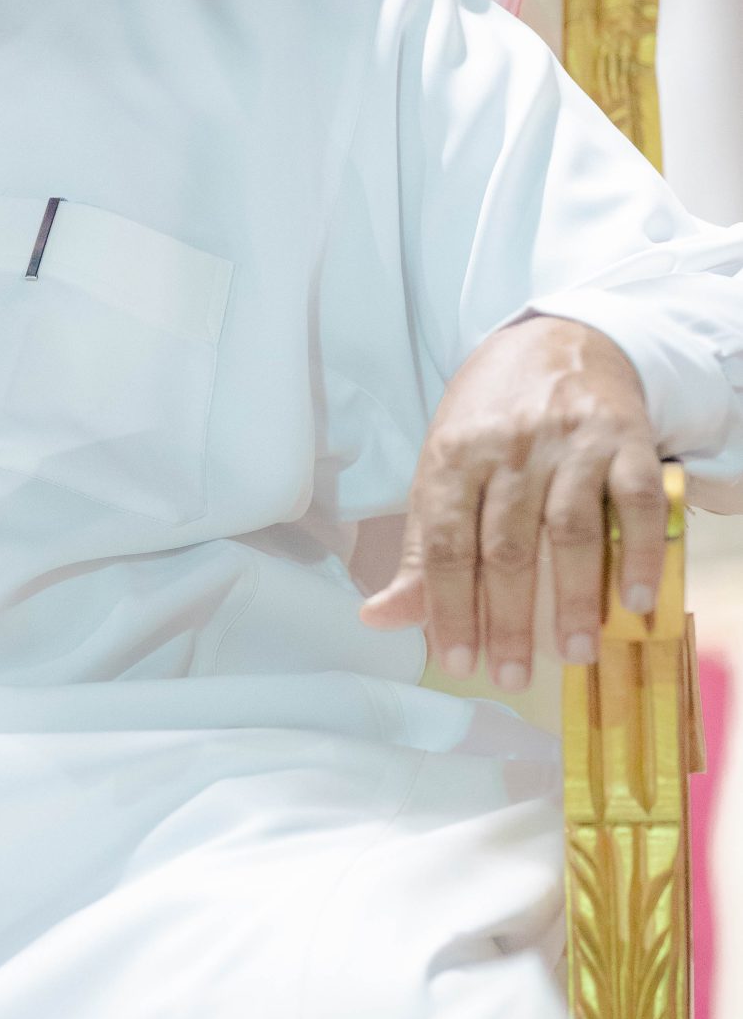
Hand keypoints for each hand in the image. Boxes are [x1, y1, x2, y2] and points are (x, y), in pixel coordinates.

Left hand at [360, 316, 665, 688]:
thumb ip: (418, 550)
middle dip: (509, 619)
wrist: (557, 341)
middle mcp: (511, 447)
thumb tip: (378, 618)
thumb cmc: (490, 421)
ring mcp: (572, 442)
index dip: (448, 607)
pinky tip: (635, 601)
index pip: (445, 542)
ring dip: (575, 599)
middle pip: (506, 546)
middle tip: (512, 676)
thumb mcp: (442, 470)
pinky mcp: (627, 438)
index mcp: (454, 455)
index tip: (458, 660)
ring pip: (571, 530)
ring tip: (576, 653)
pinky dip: (640, 554)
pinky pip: (638, 502)